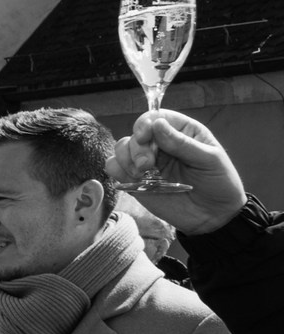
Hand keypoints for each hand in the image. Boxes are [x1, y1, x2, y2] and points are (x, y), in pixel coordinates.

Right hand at [117, 110, 247, 235]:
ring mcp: (147, 162)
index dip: (145, 123)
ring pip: (121, 148)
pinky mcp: (136, 180)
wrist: (213, 216)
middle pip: (135, 133)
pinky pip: (114, 167)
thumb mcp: (209, 160)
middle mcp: (161, 143)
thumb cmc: (219, 184)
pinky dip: (117, 171)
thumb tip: (158, 124)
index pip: (157, 117)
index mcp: (182, 132)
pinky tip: (133, 180)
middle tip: (147, 166)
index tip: (144, 137)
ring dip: (126, 159)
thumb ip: (183, 143)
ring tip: (141, 175)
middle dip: (136, 148)